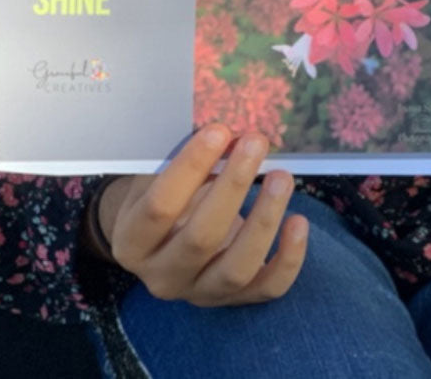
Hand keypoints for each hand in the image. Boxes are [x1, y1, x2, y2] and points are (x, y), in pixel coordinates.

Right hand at [89, 126, 307, 304]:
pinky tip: (299, 221)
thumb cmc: (163, 193)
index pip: (159, 206)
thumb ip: (187, 159)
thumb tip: (231, 133)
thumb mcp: (158, 175)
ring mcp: (198, 293)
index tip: (219, 130)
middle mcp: (161, 276)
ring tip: (282, 176)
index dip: (190, 167)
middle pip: (200, 238)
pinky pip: (266, 288)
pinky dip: (288, 258)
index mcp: (132, 241)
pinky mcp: (233, 300)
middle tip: (256, 141)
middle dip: (233, 185)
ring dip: (263, 220)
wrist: (161, 241)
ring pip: (236, 269)